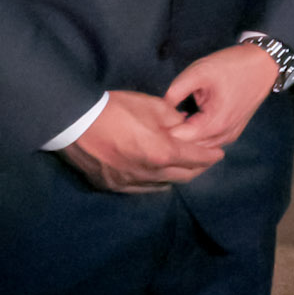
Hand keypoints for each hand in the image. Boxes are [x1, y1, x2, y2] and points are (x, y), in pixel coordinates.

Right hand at [59, 91, 223, 192]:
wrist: (74, 121)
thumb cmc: (115, 109)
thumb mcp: (152, 106)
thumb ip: (174, 119)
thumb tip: (184, 125)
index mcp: (163, 153)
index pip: (196, 159)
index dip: (210, 156)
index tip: (219, 153)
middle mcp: (150, 173)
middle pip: (184, 176)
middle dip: (198, 168)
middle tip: (204, 160)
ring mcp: (129, 183)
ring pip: (163, 184)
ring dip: (176, 175)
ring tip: (182, 166)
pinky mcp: (113, 185)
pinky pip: (141, 188)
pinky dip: (153, 180)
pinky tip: (155, 174)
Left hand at [163, 44, 280, 152]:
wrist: (263, 64)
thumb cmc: (233, 66)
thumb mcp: (199, 72)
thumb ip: (176, 91)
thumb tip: (160, 107)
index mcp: (215, 123)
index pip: (179, 141)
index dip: (163, 132)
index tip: (153, 121)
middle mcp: (223, 136)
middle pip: (189, 148)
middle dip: (173, 137)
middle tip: (158, 120)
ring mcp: (230, 136)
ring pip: (199, 147)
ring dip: (185, 137)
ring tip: (172, 119)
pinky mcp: (232, 132)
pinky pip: (209, 141)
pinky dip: (196, 135)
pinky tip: (187, 120)